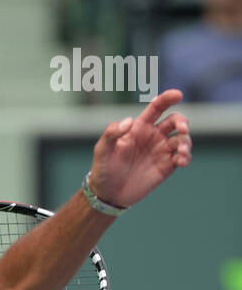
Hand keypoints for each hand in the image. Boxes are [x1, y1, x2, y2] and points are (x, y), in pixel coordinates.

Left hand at [89, 89, 191, 209]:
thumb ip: (112, 133)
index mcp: (140, 127)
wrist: (108, 195)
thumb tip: (129, 120)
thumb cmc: (103, 169)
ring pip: (181, 139)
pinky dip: (186, 157)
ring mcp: (161, 151)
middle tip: (183, 129)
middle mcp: (153, 136)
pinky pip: (181, 158)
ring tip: (181, 152)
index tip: (178, 95)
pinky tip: (182, 161)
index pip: (157, 107)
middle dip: (183, 122)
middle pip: (175, 121)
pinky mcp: (166, 167)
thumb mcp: (102, 150)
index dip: (168, 98)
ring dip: (185, 142)